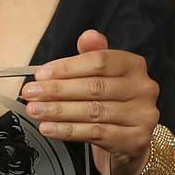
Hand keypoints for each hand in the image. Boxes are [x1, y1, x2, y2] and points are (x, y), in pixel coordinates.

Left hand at [18, 28, 160, 174]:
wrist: (131, 139)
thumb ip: (93, 55)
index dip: (67, 67)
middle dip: (57, 90)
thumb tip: (88, 36)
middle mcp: (143, 88)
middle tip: (31, 93)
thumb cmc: (113, 101)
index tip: (41, 74)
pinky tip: (49, 128)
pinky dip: (68, 131)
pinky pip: (95, 133)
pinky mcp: (135, 139)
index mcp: (134, 65)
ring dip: (58, 111)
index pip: (99, 61)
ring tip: (35, 110)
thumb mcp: (104, 75)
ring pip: (92, 111)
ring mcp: (142, 115)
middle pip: (94, 87)